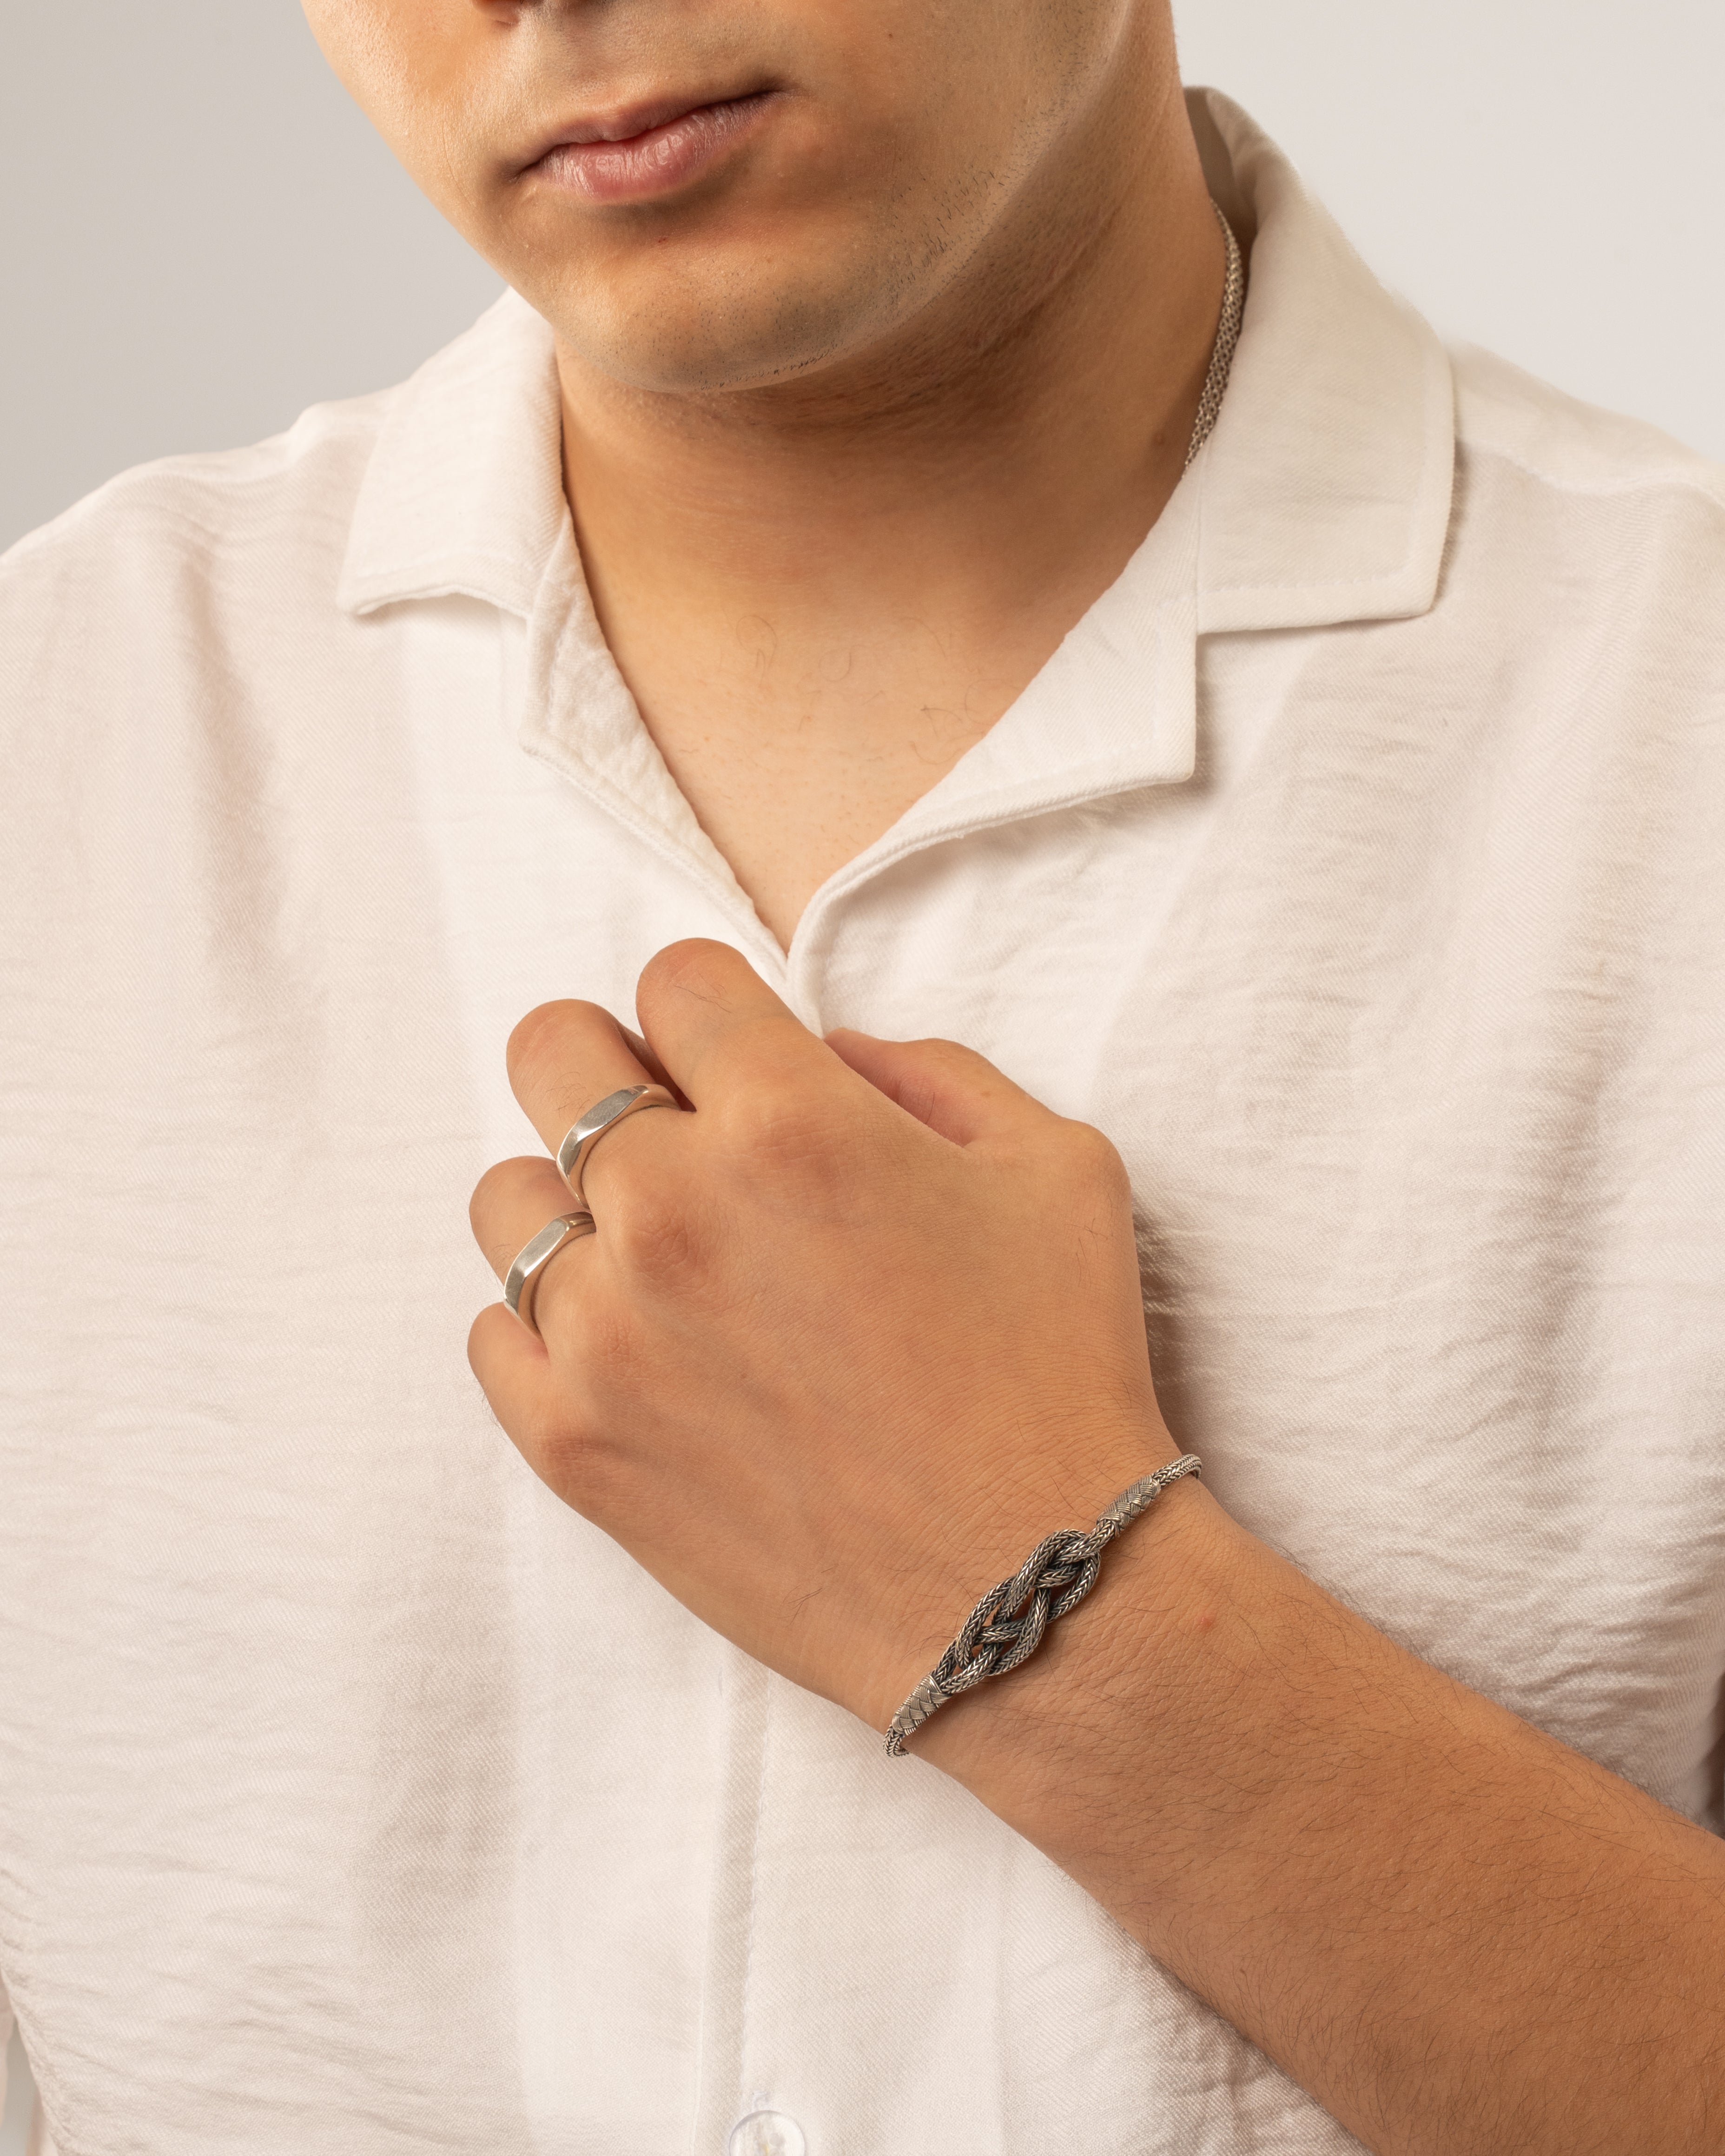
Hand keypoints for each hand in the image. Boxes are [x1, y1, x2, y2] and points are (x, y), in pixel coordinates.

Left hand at [467, 939, 1183, 1734]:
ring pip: (508, 1197)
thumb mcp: (1054, 1167)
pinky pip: (490, 1333)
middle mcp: (672, 1209)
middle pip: (550, 1054)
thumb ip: (927, 1071)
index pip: (674, 980)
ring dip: (576, 1202)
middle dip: (609, 1062)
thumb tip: (824, 1053)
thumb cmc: (1057, 1371)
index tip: (741, 1059)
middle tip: (669, 1122)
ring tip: (658, 1257)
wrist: (1029, 1591)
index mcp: (788, 1121)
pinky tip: (634, 1347)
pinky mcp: (573, 1443)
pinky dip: (546, 1325)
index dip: (714, 1010)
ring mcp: (605, 1331)